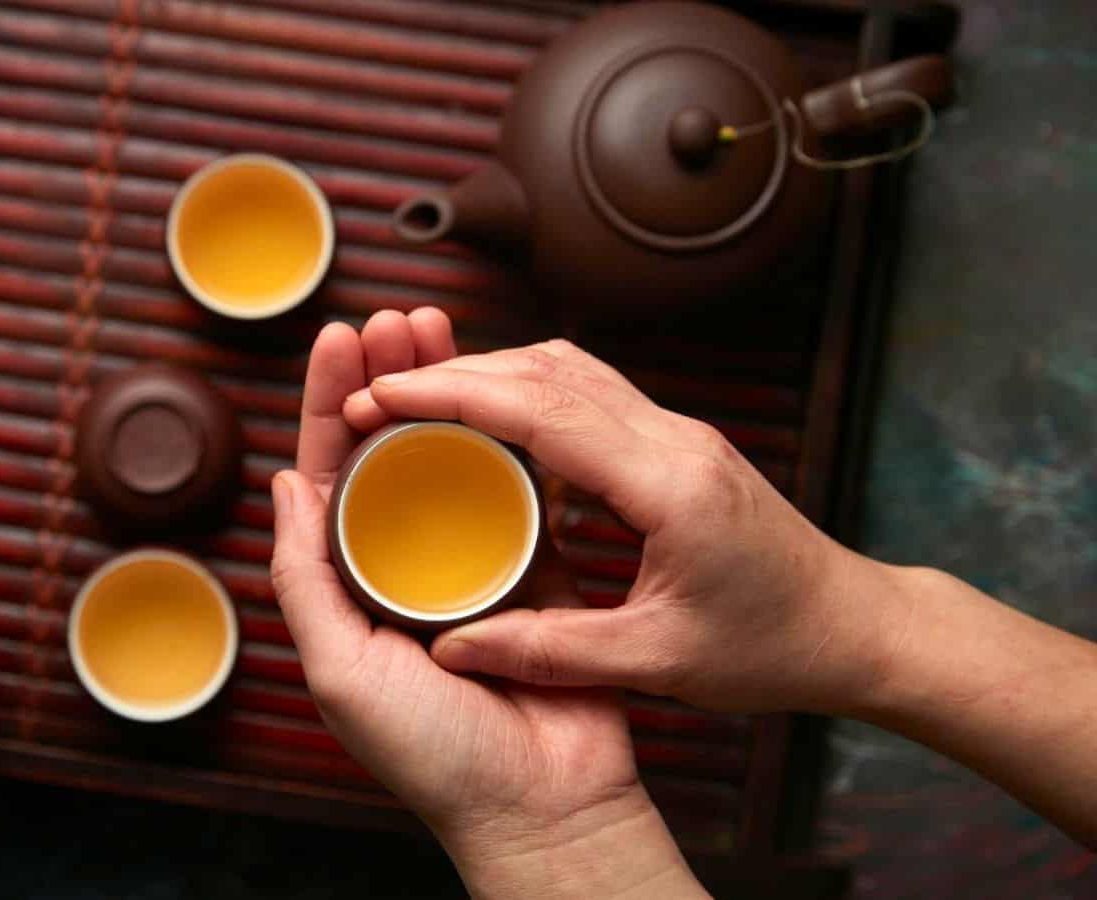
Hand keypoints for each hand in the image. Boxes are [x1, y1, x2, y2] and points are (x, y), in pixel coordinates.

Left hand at [273, 312, 702, 899]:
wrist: (542, 804)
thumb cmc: (432, 753)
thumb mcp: (340, 667)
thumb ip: (305, 578)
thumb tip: (283, 484)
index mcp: (350, 582)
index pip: (332, 473)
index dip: (332, 401)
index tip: (341, 335)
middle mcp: (404, 563)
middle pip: (391, 448)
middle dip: (390, 377)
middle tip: (401, 315)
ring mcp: (469, 561)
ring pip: (451, 454)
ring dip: (446, 391)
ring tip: (444, 329)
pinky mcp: (535, 567)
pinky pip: (517, 489)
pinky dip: (507, 437)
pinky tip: (503, 388)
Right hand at [345, 337, 900, 716]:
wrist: (854, 627)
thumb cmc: (771, 649)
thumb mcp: (656, 663)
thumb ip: (550, 652)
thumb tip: (454, 648)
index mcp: (666, 483)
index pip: (538, 408)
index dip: (449, 394)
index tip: (379, 397)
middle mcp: (672, 438)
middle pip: (544, 369)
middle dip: (452, 372)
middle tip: (376, 392)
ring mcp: (678, 433)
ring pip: (567, 369)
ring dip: (489, 373)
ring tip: (418, 400)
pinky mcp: (677, 444)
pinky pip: (589, 394)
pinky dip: (526, 393)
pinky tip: (489, 427)